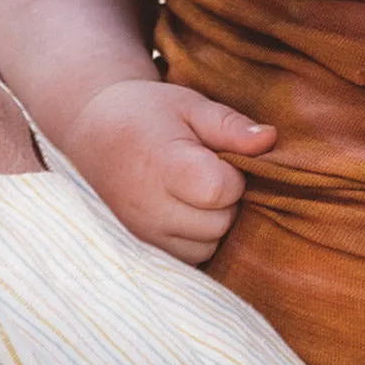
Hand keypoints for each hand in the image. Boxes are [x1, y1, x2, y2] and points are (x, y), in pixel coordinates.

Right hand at [61, 79, 275, 263]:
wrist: (94, 132)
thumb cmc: (149, 113)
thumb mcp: (192, 105)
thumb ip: (231, 126)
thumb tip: (270, 139)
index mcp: (163, 166)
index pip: (220, 191)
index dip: (234, 176)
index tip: (221, 157)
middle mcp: (148, 208)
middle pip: (218, 224)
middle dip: (227, 200)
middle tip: (210, 171)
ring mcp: (141, 234)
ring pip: (206, 247)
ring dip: (214, 223)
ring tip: (197, 189)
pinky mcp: (139, 248)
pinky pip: (187, 258)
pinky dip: (196, 238)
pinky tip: (187, 208)